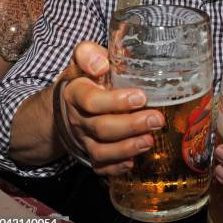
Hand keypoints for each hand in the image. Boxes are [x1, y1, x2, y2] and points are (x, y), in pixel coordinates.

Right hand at [61, 41, 164, 175]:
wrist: (66, 104)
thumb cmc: (85, 77)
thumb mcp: (83, 59)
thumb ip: (89, 54)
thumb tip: (101, 62)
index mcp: (76, 93)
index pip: (91, 100)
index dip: (115, 101)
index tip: (141, 97)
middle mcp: (78, 119)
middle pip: (101, 128)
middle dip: (131, 126)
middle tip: (157, 120)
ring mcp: (83, 139)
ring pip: (100, 151)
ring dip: (127, 148)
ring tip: (150, 141)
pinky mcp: (89, 153)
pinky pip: (99, 167)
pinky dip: (115, 168)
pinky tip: (132, 163)